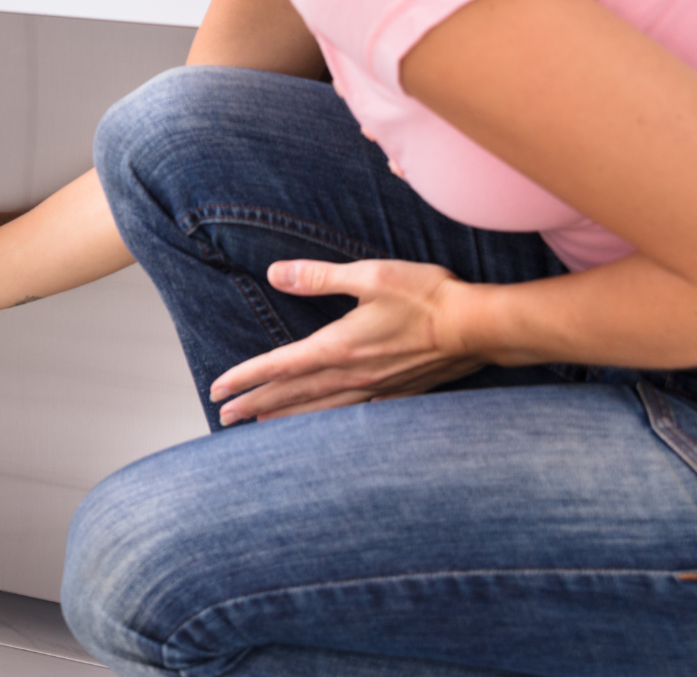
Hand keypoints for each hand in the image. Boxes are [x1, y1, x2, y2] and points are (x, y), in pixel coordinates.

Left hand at [208, 259, 484, 424]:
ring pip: (317, 409)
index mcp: (338, 347)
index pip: (279, 366)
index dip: (245, 377)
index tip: (218, 388)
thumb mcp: (369, 276)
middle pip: (292, 394)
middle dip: (254, 403)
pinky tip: (319, 423)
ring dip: (284, 416)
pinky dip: (323, 420)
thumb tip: (275, 273)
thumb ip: (318, 277)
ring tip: (259, 423)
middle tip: (225, 415)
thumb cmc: (426, 297)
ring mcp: (373, 388)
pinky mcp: (394, 393)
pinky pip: (348, 414)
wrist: (477, 328)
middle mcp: (350, 375)